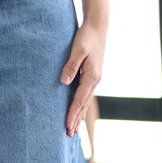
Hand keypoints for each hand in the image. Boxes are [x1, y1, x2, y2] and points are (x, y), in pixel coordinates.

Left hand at [60, 20, 104, 136]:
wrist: (97, 27)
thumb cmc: (86, 37)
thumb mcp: (78, 49)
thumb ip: (71, 65)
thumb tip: (63, 81)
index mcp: (92, 76)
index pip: (79, 100)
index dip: (72, 114)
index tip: (67, 126)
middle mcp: (95, 80)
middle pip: (83, 105)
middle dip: (76, 120)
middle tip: (69, 135)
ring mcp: (94, 79)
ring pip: (85, 101)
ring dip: (79, 115)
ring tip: (73, 128)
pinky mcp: (92, 75)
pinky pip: (85, 94)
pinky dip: (81, 105)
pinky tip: (77, 110)